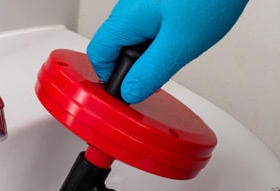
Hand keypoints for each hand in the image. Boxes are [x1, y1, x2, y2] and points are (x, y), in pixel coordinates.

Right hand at [87, 0, 247, 102]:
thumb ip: (150, 73)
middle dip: (132, 65)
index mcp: (126, 18)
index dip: (110, 77)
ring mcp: (142, 0)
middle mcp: (128, 5)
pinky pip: (148, 23)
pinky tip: (181, 35)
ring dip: (147, 51)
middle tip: (157, 73)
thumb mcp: (179, 46)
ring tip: (175, 51)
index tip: (128, 89)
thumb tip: (130, 92)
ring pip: (132, 35)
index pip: (97, 55)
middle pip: (113, 45)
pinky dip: (159, 36)